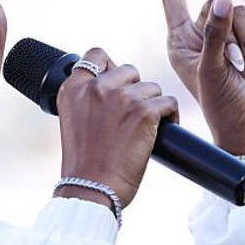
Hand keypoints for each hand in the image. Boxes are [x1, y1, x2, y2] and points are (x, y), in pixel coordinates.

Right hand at [55, 48, 178, 208]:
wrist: (92, 189)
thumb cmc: (86, 164)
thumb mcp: (75, 121)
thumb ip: (88, 99)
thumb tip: (115, 87)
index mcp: (74, 89)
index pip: (96, 55)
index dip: (111, 67)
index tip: (117, 84)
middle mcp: (96, 88)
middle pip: (129, 71)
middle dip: (136, 90)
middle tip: (133, 115)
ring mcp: (121, 98)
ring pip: (152, 88)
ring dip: (153, 105)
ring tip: (148, 128)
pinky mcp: (144, 112)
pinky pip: (169, 103)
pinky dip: (171, 117)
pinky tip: (163, 131)